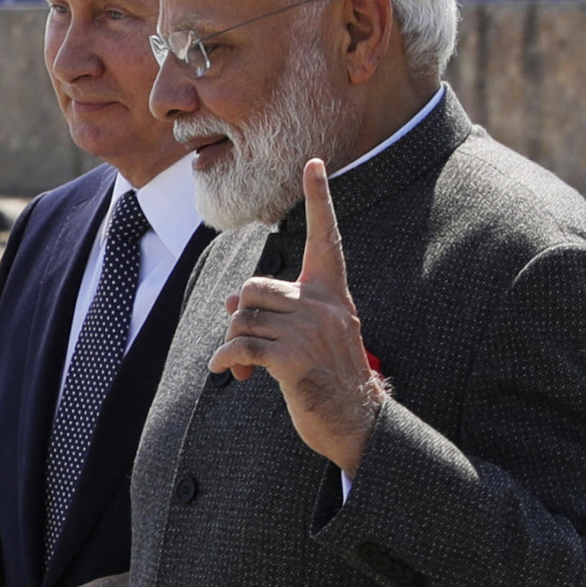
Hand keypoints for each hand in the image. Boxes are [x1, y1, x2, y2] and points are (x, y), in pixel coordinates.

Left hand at [209, 158, 385, 476]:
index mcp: (333, 294)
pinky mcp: (293, 359)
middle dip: (242, 317)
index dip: (318, 199)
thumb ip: (277, 313)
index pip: (325, 238)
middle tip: (247, 346)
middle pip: (255, 288)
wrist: (359, 424)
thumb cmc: (331, 380)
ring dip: (235, 344)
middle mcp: (324, 305)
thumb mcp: (309, 337)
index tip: (314, 162)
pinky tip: (229, 373)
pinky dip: (227, 360)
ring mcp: (310, 331)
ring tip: (248, 368)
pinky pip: (241, 347)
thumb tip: (231, 306)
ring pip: (244, 319)